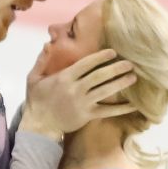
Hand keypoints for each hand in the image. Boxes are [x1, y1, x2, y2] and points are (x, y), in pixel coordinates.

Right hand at [22, 50, 138, 138]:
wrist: (39, 125)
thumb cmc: (36, 100)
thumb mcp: (33, 77)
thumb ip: (41, 60)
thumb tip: (47, 43)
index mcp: (65, 77)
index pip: (86, 64)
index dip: (101, 57)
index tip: (113, 52)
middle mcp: (76, 89)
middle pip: (100, 76)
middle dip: (116, 68)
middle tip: (130, 63)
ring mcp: (83, 103)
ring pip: (106, 91)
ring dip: (121, 83)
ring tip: (133, 77)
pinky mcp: (88, 115)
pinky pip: (108, 111)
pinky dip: (121, 108)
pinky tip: (133, 105)